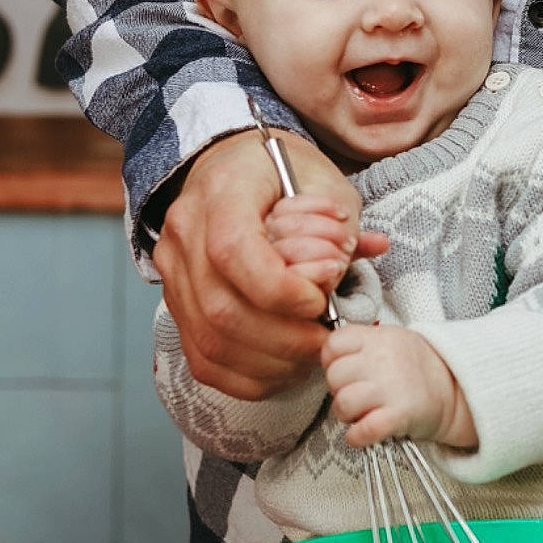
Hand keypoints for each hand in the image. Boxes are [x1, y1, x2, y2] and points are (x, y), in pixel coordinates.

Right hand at [152, 131, 386, 399]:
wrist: (230, 167)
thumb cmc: (280, 173)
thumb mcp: (319, 179)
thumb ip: (339, 222)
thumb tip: (369, 250)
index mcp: (220, 191)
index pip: (232, 250)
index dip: (279, 289)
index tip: (320, 300)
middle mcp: (184, 233)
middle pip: (220, 308)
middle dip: (284, 338)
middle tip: (326, 339)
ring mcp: (173, 273)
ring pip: (210, 342)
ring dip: (270, 362)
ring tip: (310, 354)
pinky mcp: (177, 305)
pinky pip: (203, 359)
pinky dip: (248, 375)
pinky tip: (284, 366)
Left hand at [321, 325, 475, 449]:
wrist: (455, 388)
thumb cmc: (414, 366)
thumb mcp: (388, 339)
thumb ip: (359, 344)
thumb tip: (327, 358)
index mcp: (376, 338)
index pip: (333, 344)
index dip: (331, 360)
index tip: (344, 368)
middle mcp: (381, 360)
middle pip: (334, 377)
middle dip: (338, 390)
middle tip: (355, 393)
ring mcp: (390, 388)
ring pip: (343, 404)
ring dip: (346, 415)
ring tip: (360, 413)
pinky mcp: (399, 416)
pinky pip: (364, 430)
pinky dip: (356, 437)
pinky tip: (361, 434)